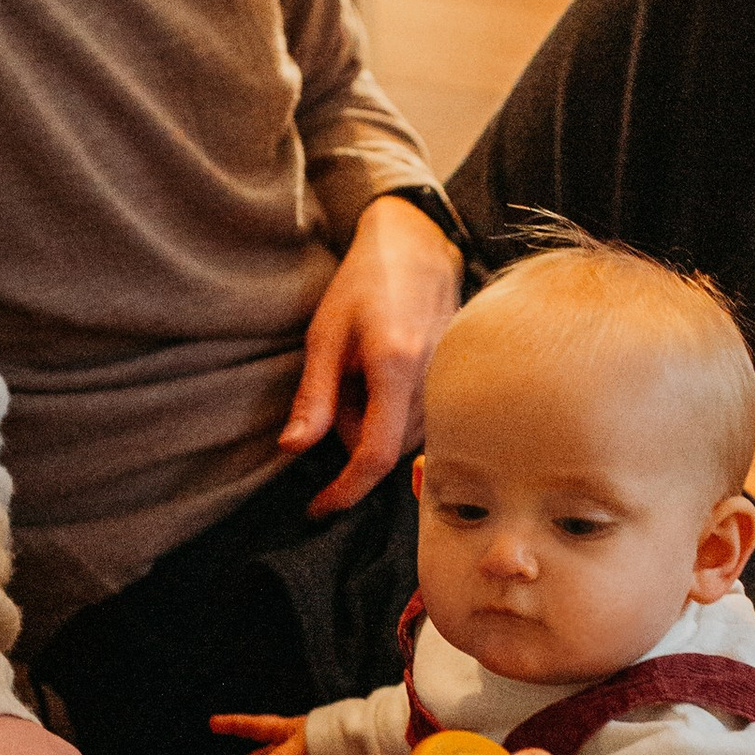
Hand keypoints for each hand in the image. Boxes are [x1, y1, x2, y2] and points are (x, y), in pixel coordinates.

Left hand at [280, 195, 462, 517]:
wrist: (419, 246)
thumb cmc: (365, 282)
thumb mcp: (325, 335)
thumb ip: (313, 396)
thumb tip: (294, 449)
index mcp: (396, 367)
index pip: (375, 455)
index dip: (345, 490)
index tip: (318, 507)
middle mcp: (434, 381)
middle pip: (383, 445)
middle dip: (349, 430)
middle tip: (338, 379)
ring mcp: (453, 382)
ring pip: (401, 435)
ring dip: (371, 417)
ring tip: (362, 367)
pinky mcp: (460, 382)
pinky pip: (419, 417)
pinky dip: (392, 406)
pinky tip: (385, 370)